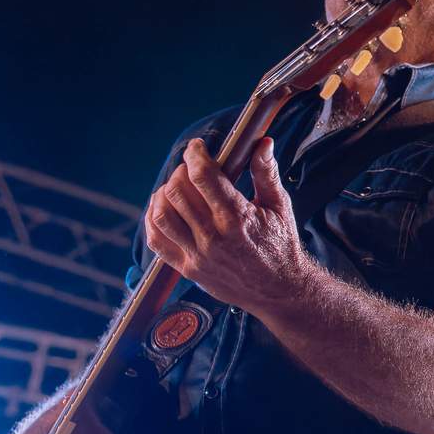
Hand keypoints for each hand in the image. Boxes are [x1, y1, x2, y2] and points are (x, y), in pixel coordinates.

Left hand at [143, 137, 310, 314]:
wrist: (279, 290)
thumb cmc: (281, 246)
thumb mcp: (280, 206)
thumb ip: (266, 173)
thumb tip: (262, 143)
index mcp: (238, 218)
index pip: (203, 177)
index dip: (195, 155)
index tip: (196, 148)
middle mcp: (214, 237)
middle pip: (177, 193)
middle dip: (180, 173)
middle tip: (190, 169)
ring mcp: (198, 255)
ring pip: (162, 216)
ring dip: (163, 195)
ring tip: (175, 188)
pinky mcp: (188, 269)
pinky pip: (157, 241)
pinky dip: (152, 221)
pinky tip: (162, 210)